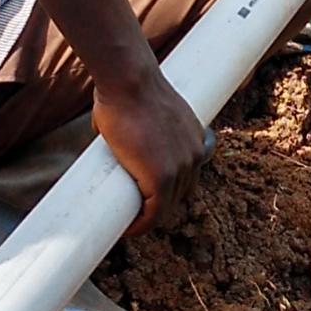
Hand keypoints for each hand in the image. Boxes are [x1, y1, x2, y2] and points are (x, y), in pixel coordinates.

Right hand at [94, 71, 211, 235]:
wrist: (129, 81)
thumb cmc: (129, 87)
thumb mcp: (147, 110)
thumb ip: (141, 127)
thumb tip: (114, 135)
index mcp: (195, 139)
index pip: (187, 176)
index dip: (169, 190)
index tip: (148, 196)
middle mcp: (194, 156)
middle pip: (178, 194)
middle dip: (157, 205)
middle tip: (132, 209)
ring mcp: (180, 168)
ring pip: (165, 207)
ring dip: (147, 218)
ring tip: (126, 221)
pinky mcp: (161, 178)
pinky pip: (154, 214)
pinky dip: (141, 226)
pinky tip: (128, 230)